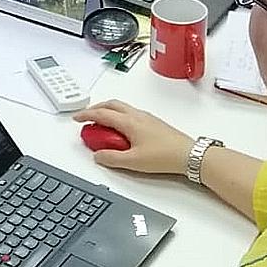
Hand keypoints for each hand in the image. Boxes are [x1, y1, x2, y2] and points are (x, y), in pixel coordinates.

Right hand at [72, 100, 192, 175]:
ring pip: (122, 107)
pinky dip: (119, 116)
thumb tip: (98, 155)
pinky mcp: (153, 123)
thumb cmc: (165, 155)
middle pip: (111, 104)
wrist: (188, 154)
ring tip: (102, 124)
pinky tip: (120, 129)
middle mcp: (137, 115)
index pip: (102, 113)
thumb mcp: (133, 161)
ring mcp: (146, 118)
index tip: (77, 118)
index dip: (87, 115)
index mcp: (129, 122)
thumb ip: (112, 158)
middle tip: (87, 117)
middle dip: (96, 108)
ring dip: (108, 111)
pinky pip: (130, 113)